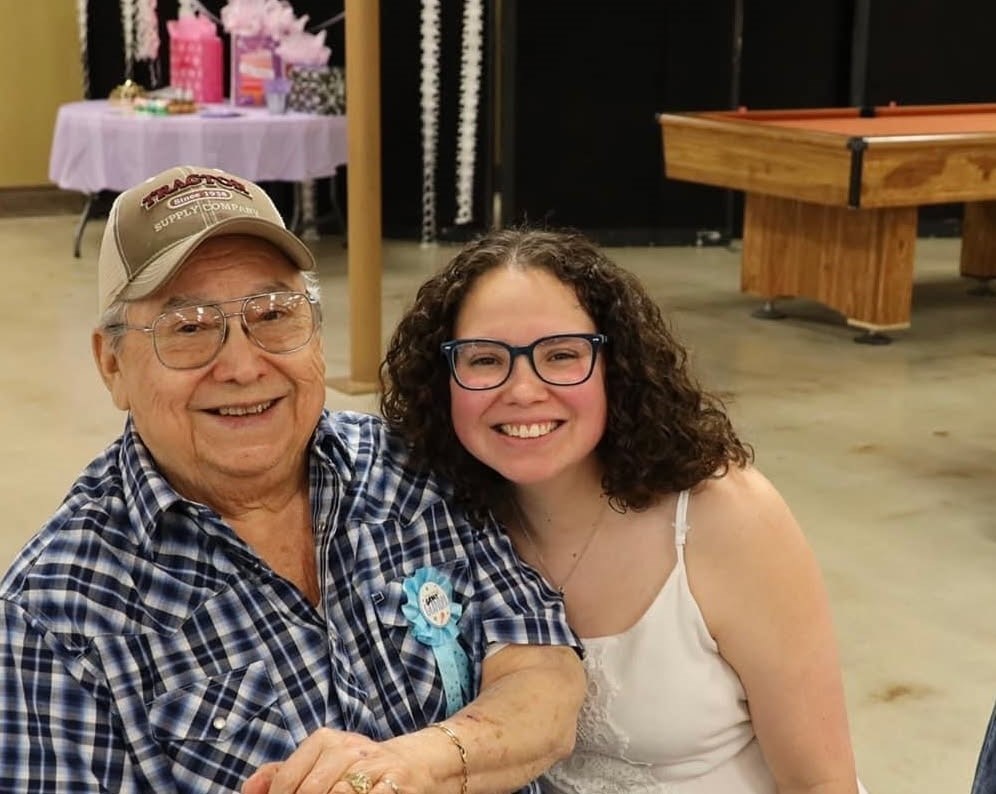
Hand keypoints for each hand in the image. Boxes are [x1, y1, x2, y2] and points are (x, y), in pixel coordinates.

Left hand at [241, 728, 412, 793]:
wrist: (411, 763)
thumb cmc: (356, 769)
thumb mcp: (320, 763)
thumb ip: (283, 774)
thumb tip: (249, 790)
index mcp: (325, 740)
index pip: (287, 779)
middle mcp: (349, 747)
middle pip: (311, 791)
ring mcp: (374, 765)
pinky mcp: (397, 782)